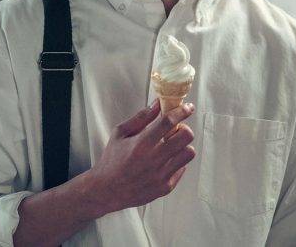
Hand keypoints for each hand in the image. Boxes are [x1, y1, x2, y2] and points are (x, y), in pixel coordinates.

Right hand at [88, 99, 195, 214]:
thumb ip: (141, 118)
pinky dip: (177, 162)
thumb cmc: (112, 160)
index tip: (188, 107)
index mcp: (141, 143)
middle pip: (185, 136)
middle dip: (184, 128)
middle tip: (176, 130)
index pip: (169, 122)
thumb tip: (158, 103)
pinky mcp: (165, 188)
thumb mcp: (120, 133)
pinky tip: (166, 161)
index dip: (182, 111)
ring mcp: (161, 175)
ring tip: (172, 146)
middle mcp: (153, 159)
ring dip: (183, 146)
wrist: (107, 191)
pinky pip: (182, 169)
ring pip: (188, 153)